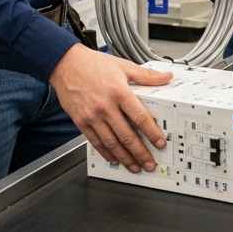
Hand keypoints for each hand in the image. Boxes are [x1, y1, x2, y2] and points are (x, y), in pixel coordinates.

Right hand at [49, 45, 172, 172]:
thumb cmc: (94, 64)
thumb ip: (146, 75)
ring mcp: (92, 116)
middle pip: (126, 135)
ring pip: (111, 143)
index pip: (140, 117)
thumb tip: (166, 77)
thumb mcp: (123, 66)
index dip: (152, 133)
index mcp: (119, 92)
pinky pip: (95, 142)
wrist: (66, 64)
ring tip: (135, 166)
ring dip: (125, 157)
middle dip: (140, 152)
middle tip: (149, 163)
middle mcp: (106, 107)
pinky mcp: (81, 122)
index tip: (159, 143)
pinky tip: (114, 159)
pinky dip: (106, 153)